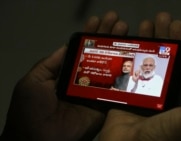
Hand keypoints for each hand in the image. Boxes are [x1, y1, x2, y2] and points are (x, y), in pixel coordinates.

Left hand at [1, 11, 128, 140]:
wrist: (40, 140)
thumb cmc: (32, 109)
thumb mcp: (35, 80)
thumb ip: (52, 63)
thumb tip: (67, 44)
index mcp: (67, 74)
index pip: (83, 51)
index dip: (91, 35)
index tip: (100, 21)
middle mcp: (83, 82)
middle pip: (100, 57)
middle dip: (109, 40)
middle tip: (120, 24)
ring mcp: (95, 94)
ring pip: (111, 71)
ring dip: (121, 53)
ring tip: (129, 34)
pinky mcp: (104, 107)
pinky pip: (117, 92)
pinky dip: (127, 78)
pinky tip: (134, 61)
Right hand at [98, 12, 180, 140]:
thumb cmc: (165, 136)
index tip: (175, 26)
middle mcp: (162, 95)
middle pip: (163, 61)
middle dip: (162, 38)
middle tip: (158, 20)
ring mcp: (142, 94)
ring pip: (144, 63)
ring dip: (145, 44)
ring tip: (142, 26)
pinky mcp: (124, 95)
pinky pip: (126, 72)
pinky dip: (126, 58)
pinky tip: (126, 44)